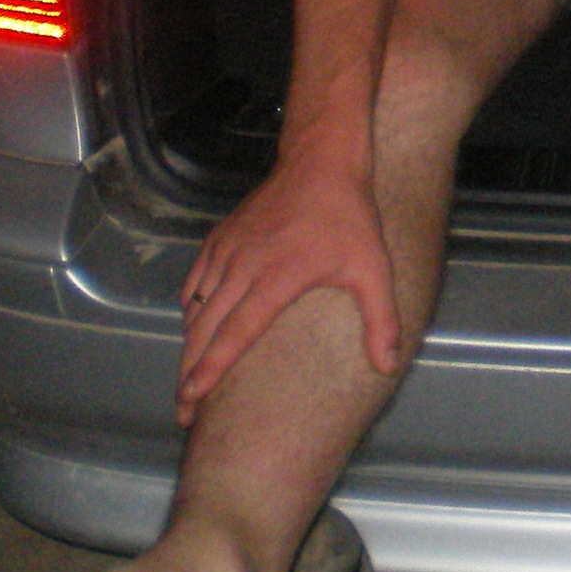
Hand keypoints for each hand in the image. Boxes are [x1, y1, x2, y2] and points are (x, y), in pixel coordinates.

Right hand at [175, 156, 403, 423]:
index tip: (190, 399)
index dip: (210, 369)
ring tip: (188, 379)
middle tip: (184, 411)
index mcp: (276, 278)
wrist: (321, 160)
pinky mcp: (219, 237)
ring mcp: (226, 250)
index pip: (235, 333)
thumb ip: (380, 319)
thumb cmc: (349, 216)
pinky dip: (191, 309)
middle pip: (204, 329)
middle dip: (190, 373)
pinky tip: (196, 327)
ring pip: (195, 307)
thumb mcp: (373, 268)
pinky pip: (195, 282)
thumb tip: (387, 367)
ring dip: (188, 345)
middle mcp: (242, 266)